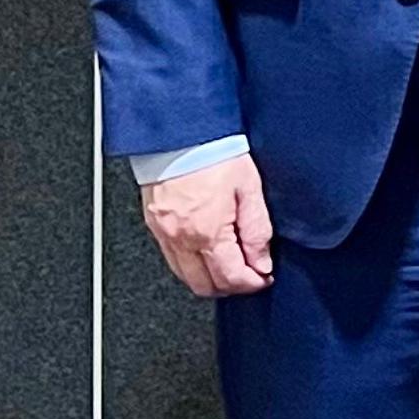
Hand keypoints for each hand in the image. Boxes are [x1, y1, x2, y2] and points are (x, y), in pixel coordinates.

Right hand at [141, 153, 275, 298]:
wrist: (180, 132)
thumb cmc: (214, 152)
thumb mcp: (249, 188)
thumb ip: (257, 230)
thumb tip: (261, 261)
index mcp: (207, 231)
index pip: (231, 278)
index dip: (252, 283)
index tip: (264, 278)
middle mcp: (181, 238)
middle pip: (205, 286)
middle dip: (231, 286)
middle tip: (250, 274)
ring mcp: (164, 234)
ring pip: (186, 278)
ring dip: (210, 278)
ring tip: (231, 262)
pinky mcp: (154, 226)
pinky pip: (172, 260)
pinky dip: (192, 264)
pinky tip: (208, 250)